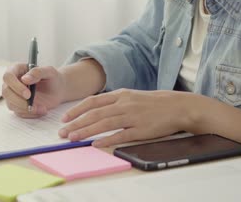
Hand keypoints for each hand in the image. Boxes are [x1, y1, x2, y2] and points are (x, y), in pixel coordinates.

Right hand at [2, 63, 65, 117]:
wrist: (57, 90)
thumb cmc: (52, 78)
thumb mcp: (49, 71)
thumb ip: (38, 72)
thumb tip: (25, 79)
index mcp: (17, 70)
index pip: (8, 77)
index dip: (15, 86)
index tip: (28, 94)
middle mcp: (12, 82)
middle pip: (6, 92)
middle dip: (18, 100)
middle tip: (33, 104)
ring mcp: (13, 95)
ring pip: (11, 104)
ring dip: (26, 109)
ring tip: (42, 108)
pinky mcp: (18, 106)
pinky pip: (19, 113)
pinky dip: (30, 114)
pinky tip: (42, 110)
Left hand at [58, 89, 190, 146]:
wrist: (177, 106)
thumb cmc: (152, 103)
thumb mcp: (131, 96)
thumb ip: (113, 102)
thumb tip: (93, 111)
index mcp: (120, 95)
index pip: (92, 102)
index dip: (76, 110)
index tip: (64, 118)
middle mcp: (124, 104)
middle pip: (94, 114)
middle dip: (76, 123)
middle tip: (63, 133)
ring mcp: (132, 116)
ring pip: (104, 124)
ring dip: (86, 131)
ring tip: (73, 138)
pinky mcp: (141, 129)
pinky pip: (120, 135)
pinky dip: (107, 140)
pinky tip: (96, 144)